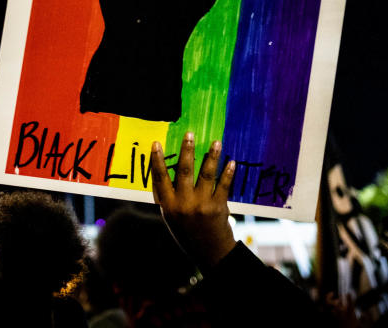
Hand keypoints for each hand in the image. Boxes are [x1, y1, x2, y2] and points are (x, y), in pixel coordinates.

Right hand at [150, 132, 236, 269]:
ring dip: (212, 157)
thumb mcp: (171, 219)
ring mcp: (201, 205)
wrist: (209, 253)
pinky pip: (223, 186)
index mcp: (168, 206)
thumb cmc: (187, 234)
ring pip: (206, 175)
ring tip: (216, 142)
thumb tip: (166, 173)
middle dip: (187, 150)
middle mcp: (183, 204)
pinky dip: (228, 173)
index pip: (160, 178)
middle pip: (184, 171)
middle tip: (190, 134)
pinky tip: (231, 162)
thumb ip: (169, 199)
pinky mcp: (218, 208)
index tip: (156, 143)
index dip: (157, 160)